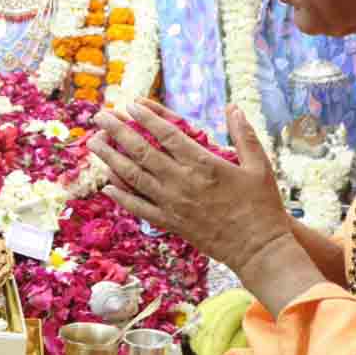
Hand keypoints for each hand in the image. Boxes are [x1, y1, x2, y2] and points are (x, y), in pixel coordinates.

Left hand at [89, 100, 289, 274]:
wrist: (259, 249)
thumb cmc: (262, 206)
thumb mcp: (260, 166)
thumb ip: (244, 135)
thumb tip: (233, 107)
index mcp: (204, 164)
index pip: (167, 134)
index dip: (147, 117)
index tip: (130, 104)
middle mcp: (182, 182)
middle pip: (142, 151)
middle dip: (118, 131)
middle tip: (100, 117)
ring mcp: (173, 204)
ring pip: (133, 177)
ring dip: (110, 158)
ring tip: (94, 143)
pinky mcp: (170, 224)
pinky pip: (139, 207)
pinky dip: (121, 196)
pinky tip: (106, 185)